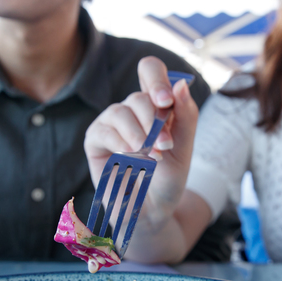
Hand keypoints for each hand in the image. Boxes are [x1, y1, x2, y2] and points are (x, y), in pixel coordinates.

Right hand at [83, 56, 197, 222]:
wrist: (152, 210)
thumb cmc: (168, 178)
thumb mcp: (185, 148)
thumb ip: (186, 116)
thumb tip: (181, 84)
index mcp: (155, 104)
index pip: (150, 70)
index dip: (157, 79)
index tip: (166, 102)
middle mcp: (132, 109)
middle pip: (138, 95)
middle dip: (154, 121)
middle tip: (164, 146)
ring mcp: (112, 123)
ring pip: (120, 111)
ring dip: (139, 134)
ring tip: (150, 157)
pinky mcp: (95, 140)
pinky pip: (103, 131)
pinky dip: (120, 143)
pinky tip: (131, 156)